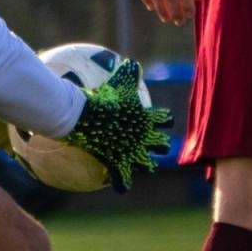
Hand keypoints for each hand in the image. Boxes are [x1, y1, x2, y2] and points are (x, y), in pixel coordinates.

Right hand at [63, 60, 173, 193]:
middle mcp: (144, 138)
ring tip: (141, 166)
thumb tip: (132, 62)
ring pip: (147, 166)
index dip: (165, 119)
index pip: (165, 119)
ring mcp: (132, 152)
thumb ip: (127, 74)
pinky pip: (122, 180)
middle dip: (160, 145)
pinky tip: (121, 188)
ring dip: (145, 166)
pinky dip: (122, 184)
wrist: (86, 116)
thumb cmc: (103, 99)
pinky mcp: (118, 163)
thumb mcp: (118, 83)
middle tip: (154, 144)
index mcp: (146, 119)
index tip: (164, 119)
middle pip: (162, 145)